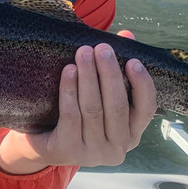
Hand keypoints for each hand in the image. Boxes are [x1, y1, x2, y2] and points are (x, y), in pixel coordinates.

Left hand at [0, 35, 156, 172]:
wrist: (40, 143)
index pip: (146, 109)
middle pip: (117, 106)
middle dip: (109, 74)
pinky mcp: (68, 151)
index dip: (142, 84)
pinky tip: (69, 71)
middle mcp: (117, 148)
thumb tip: (127, 35)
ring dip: (88, 78)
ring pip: (93, 110)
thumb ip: (115, 68)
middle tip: (101, 48)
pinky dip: (70, 91)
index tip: (133, 60)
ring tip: (83, 53)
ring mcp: (93, 153)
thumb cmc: (76, 115)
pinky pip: (71, 116)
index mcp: (131, 134)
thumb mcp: (98, 95)